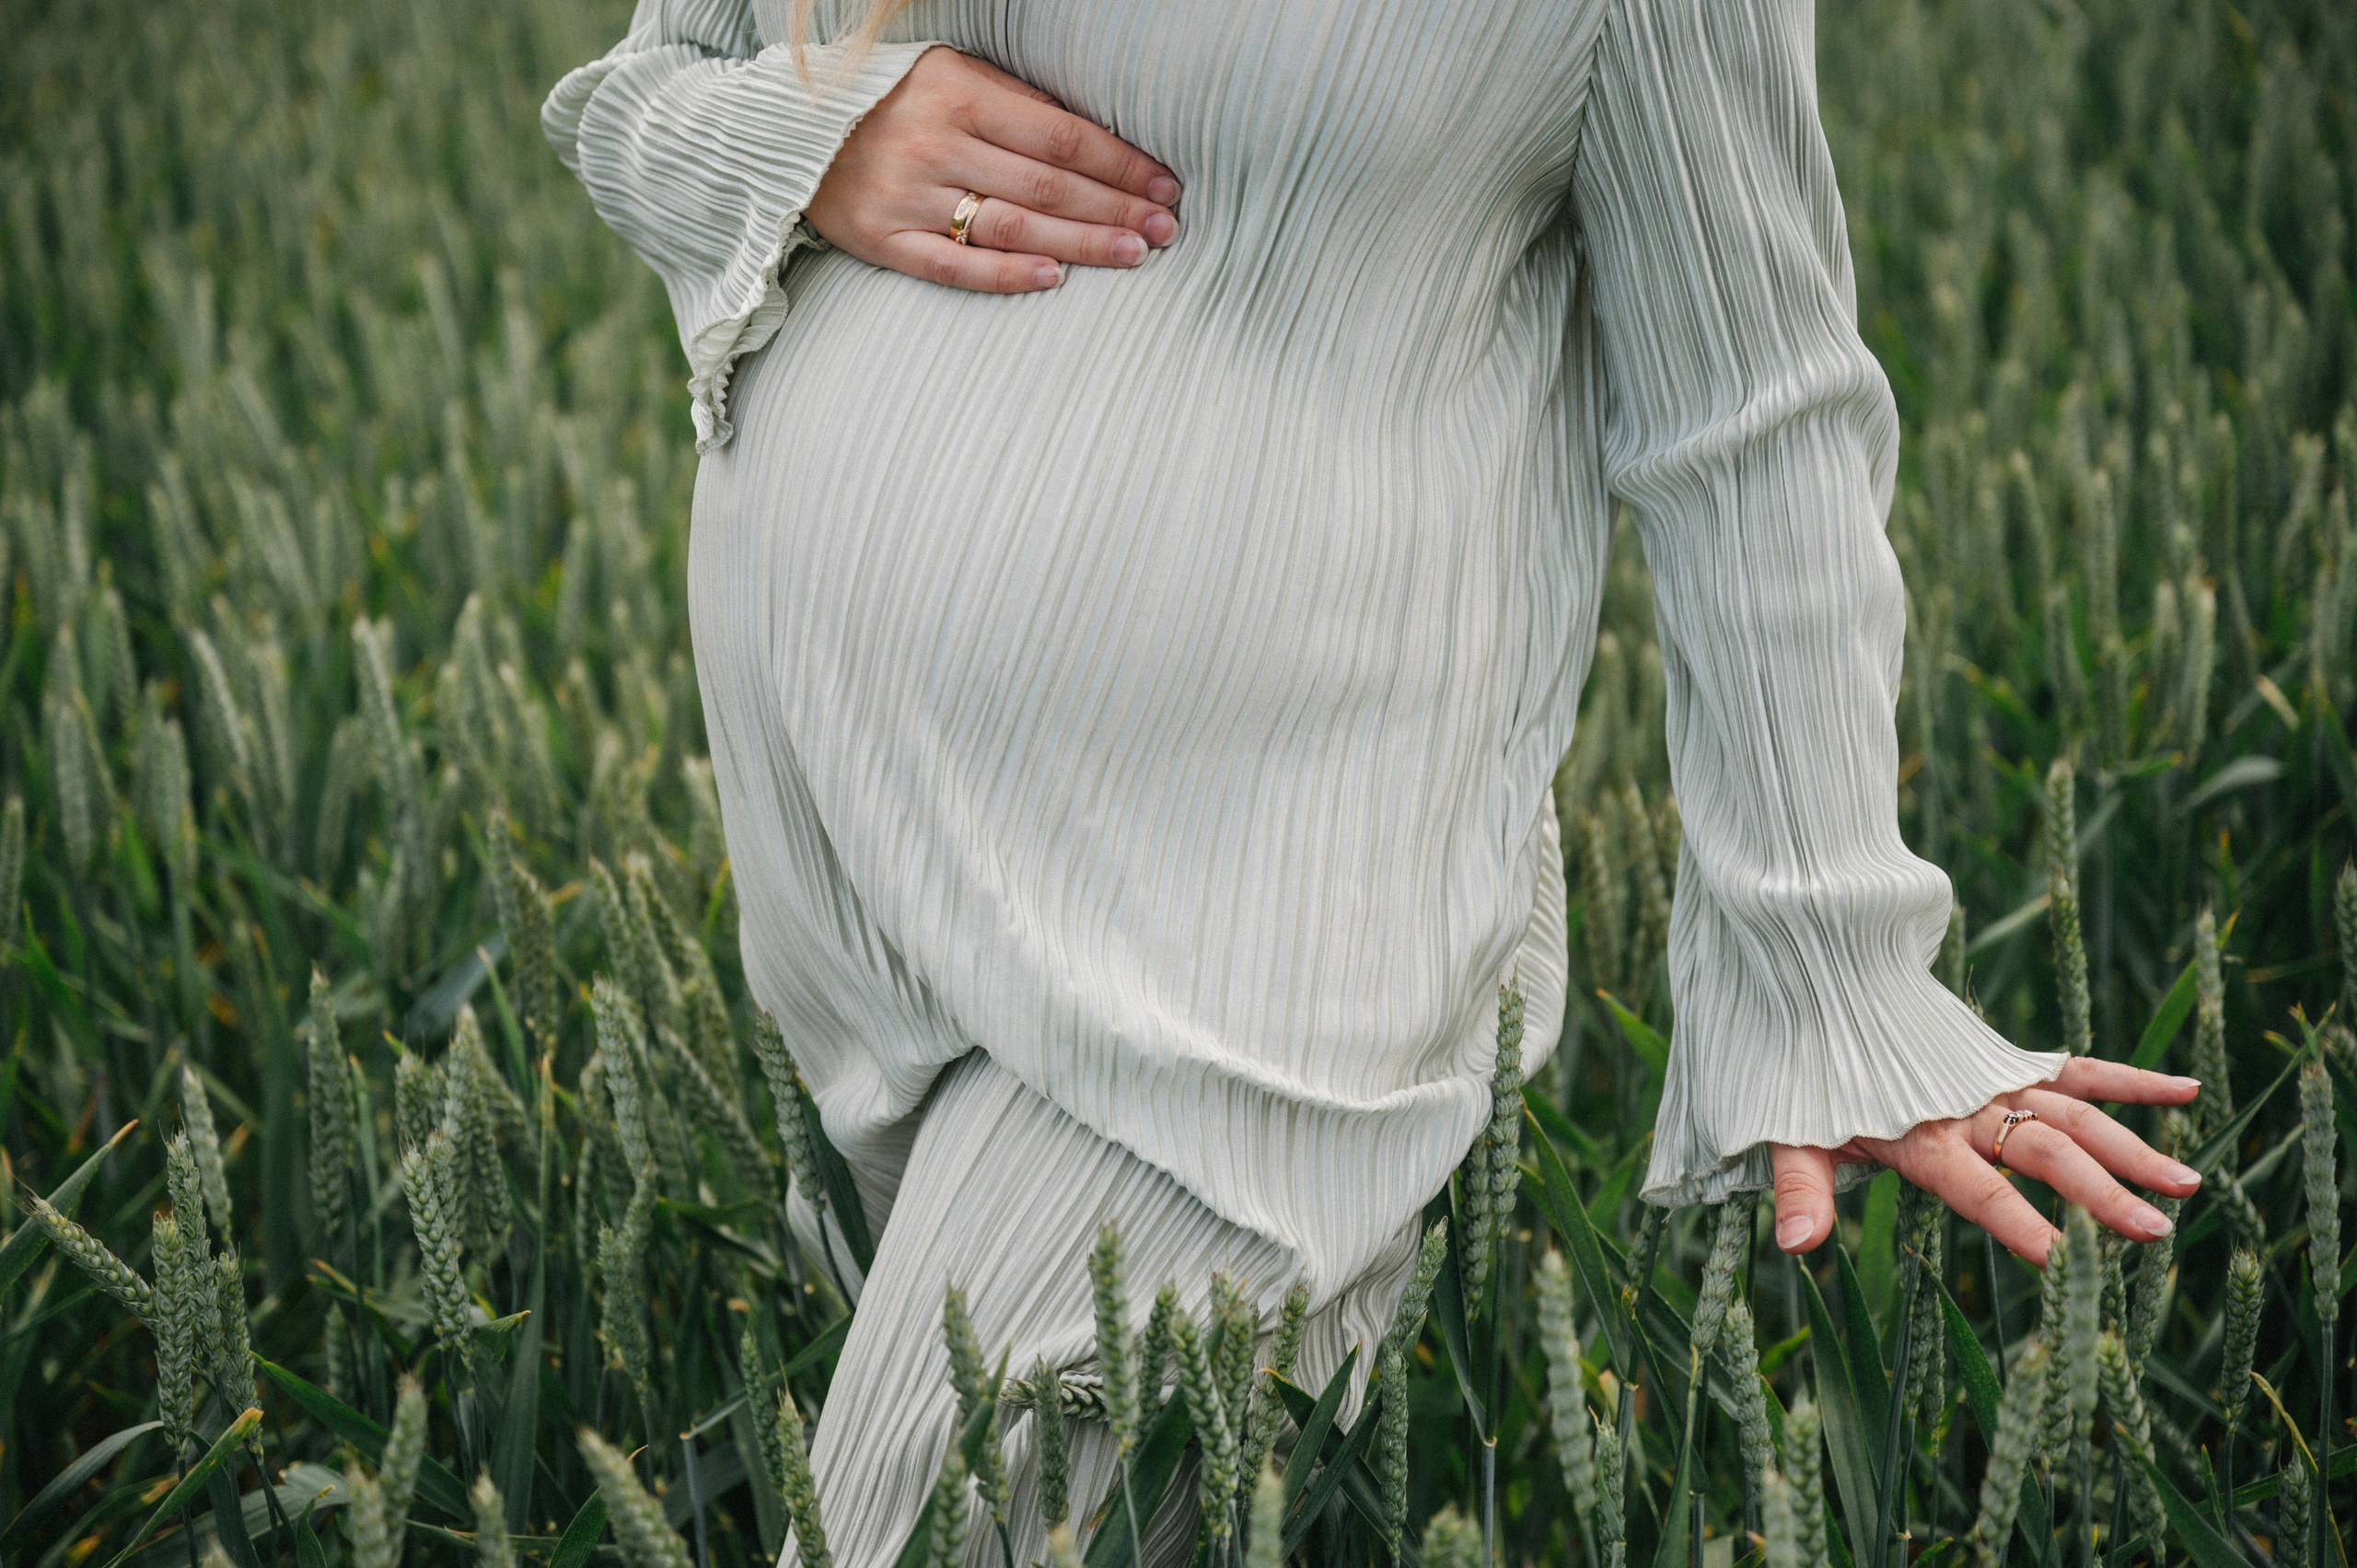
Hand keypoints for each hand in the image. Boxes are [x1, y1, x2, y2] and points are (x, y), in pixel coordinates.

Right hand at [804, 46, 1180, 293]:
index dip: (1119, 164)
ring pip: (1011, 228)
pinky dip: (1006, 275)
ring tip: (1133, 255)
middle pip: (1046, 186)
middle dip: (1114, 210)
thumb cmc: (890, 99)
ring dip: (1080, 245)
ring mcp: (907, 196)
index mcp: (959, 93)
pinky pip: (952, 265)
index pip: (1061, 135)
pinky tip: (1055, 280)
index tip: (1164, 185)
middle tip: (1166, 230)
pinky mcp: (881, 239)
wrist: (787, 129)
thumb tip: (1096, 143)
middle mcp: (935, 144)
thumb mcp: (950, 73)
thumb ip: (1015, 103)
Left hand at [1767, 1058, 2203, 1265]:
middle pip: (2043, 1152)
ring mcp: (1991, 1081)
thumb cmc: (1798, 1069)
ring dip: (2131, 1148)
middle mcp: (1966, 1108)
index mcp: (1918, 1135)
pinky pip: (2075, 1069)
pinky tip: (2186, 1090)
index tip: (2061, 1259)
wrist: (1809, 979)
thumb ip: (1802, 1188)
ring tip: (2188, 1184)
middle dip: (2100, 1193)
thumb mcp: (1787, 1130)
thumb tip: (1796, 1248)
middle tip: (2156, 1231)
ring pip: (2074, 1115)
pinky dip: (2128, 1079)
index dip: (2015, 1220)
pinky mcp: (2004, 1060)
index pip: (1975, 1187)